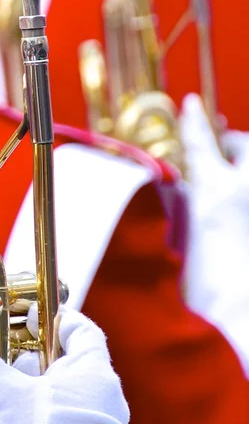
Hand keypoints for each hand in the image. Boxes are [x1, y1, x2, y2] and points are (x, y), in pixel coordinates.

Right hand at [0, 306, 129, 423]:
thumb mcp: (4, 395)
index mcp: (96, 374)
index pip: (82, 331)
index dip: (55, 318)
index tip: (31, 315)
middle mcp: (106, 401)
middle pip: (66, 365)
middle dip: (30, 360)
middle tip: (1, 359)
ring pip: (61, 396)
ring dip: (29, 392)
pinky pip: (62, 423)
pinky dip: (36, 417)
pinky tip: (7, 423)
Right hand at [179, 93, 248, 374]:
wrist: (245, 320)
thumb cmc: (213, 288)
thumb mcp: (185, 239)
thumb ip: (183, 207)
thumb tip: (180, 188)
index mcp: (216, 192)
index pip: (200, 143)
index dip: (193, 121)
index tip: (190, 104)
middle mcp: (245, 190)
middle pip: (242, 146)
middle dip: (231, 141)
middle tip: (223, 144)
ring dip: (242, 166)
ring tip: (236, 177)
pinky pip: (248, 196)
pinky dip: (242, 195)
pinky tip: (238, 213)